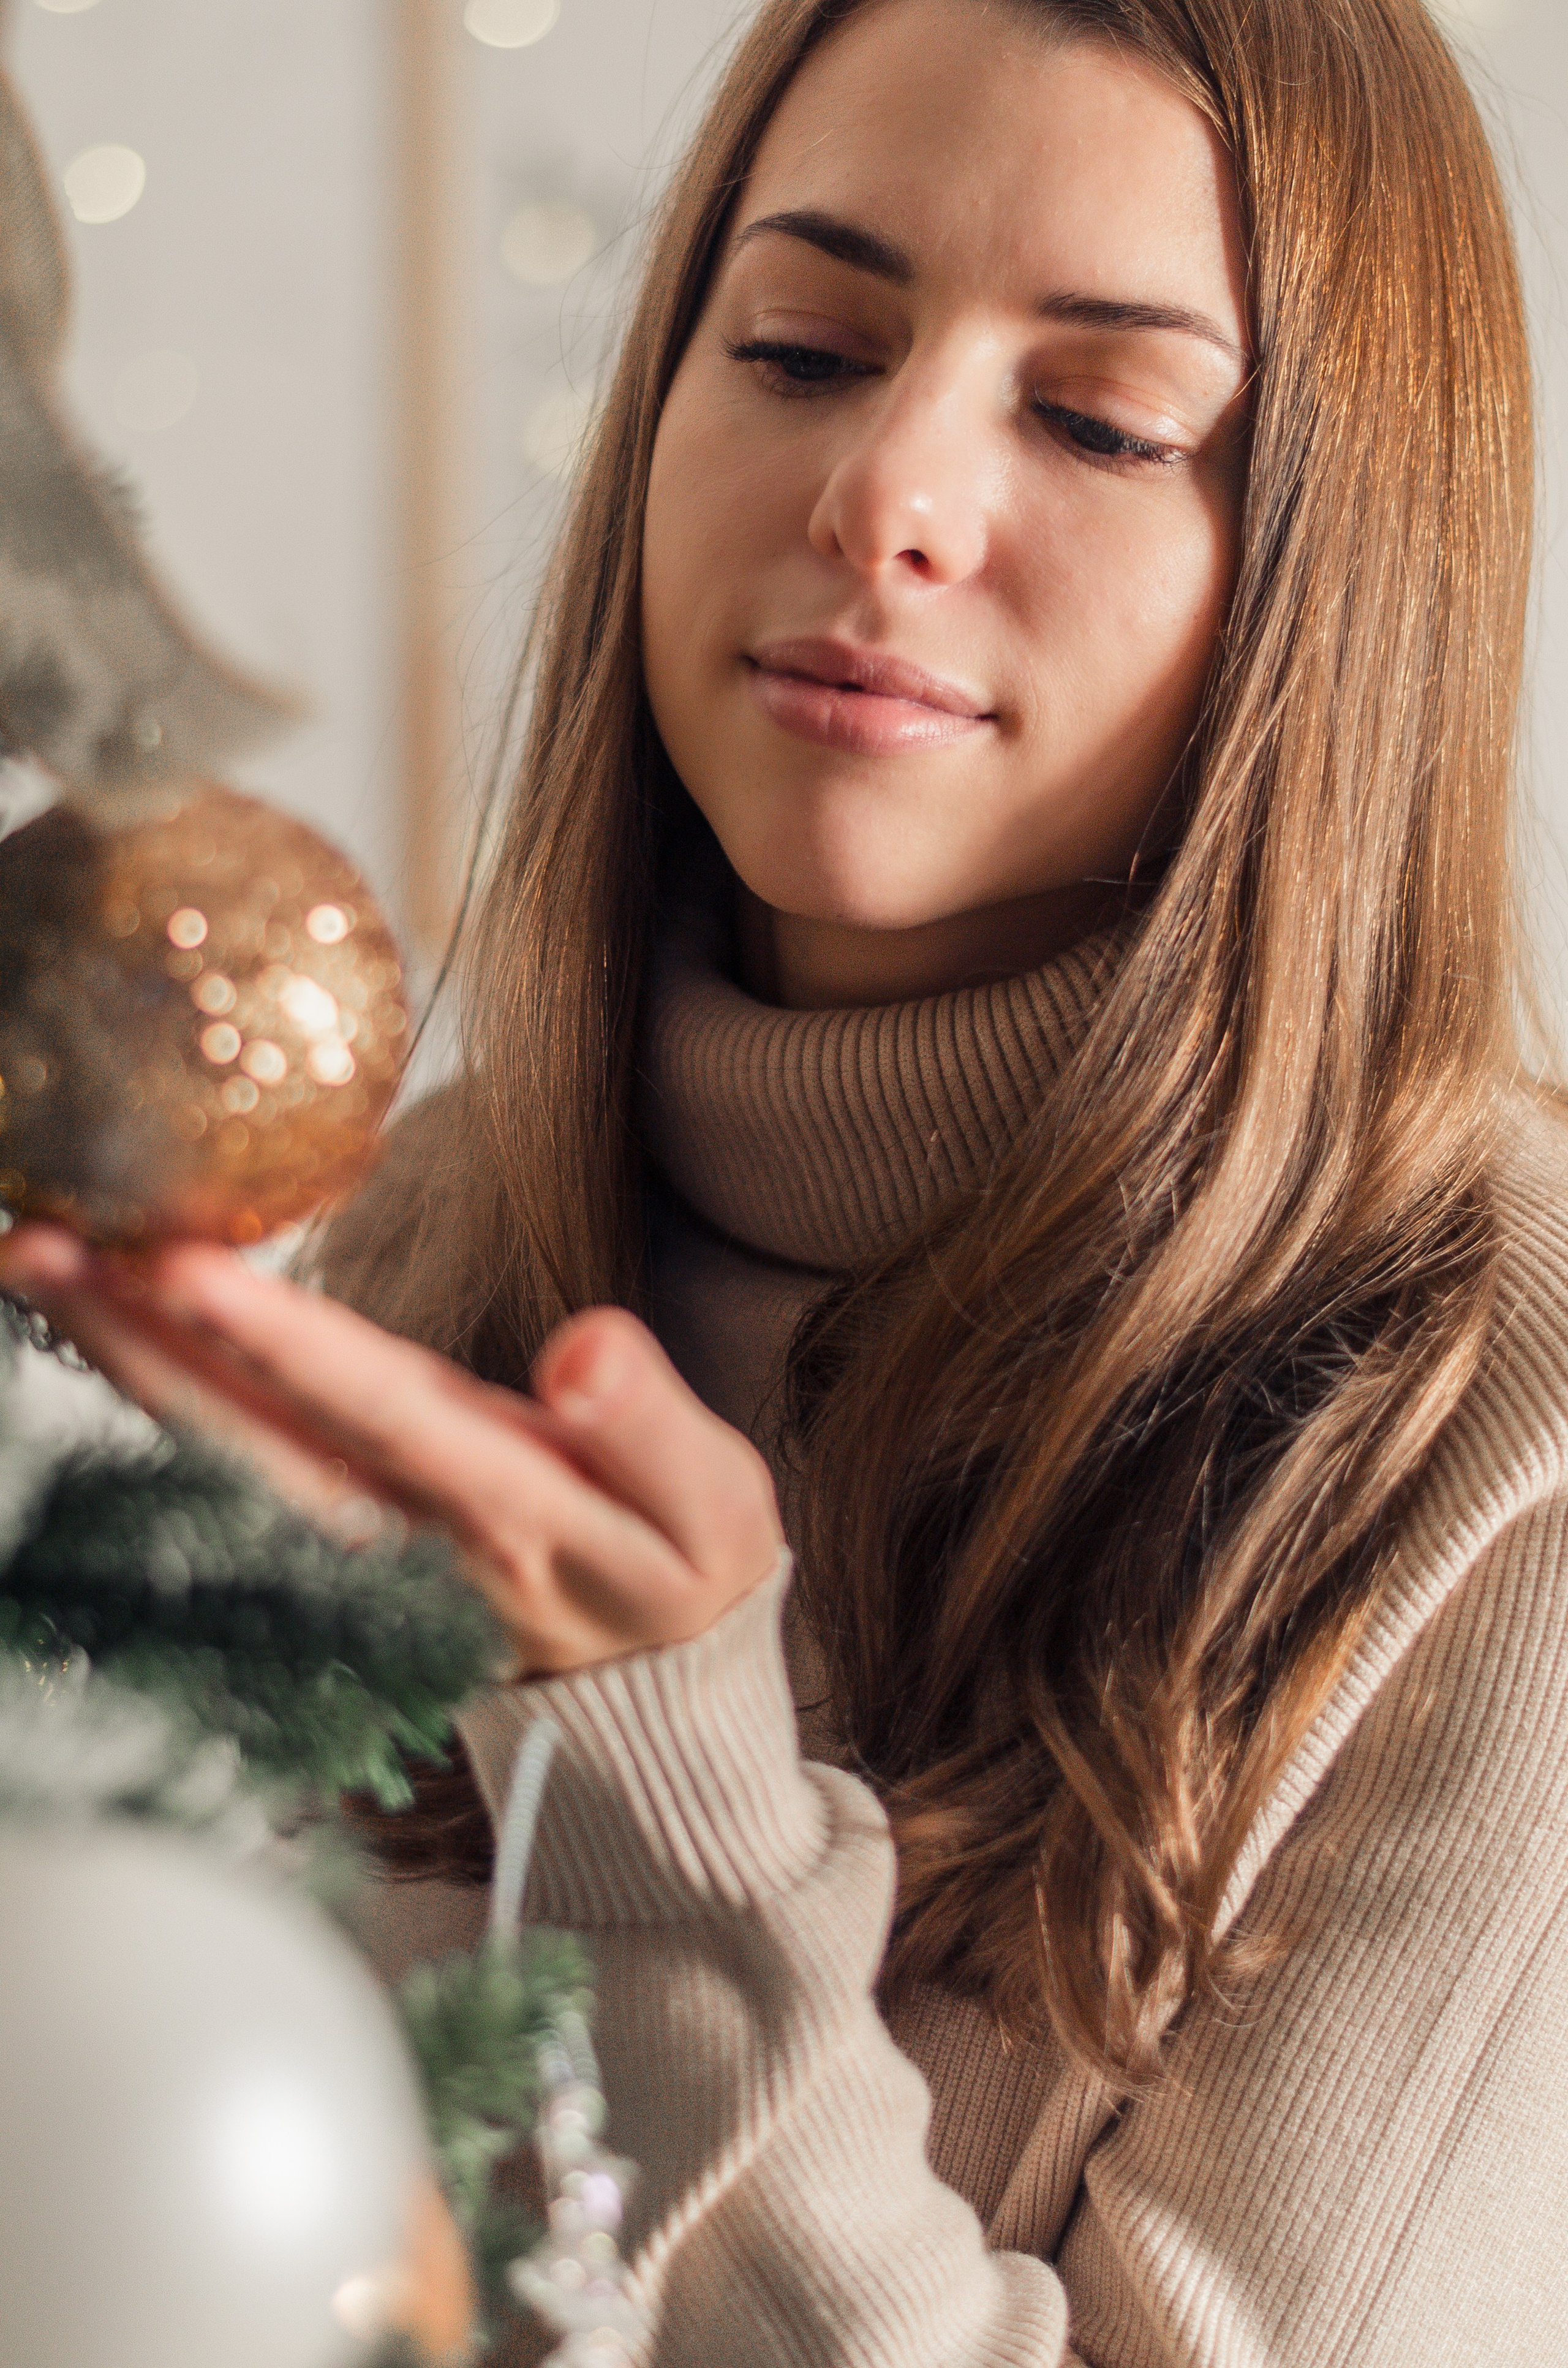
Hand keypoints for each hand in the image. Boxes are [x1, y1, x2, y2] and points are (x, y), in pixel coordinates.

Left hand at [0, 1224, 784, 1677]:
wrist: (652, 1695)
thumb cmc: (681, 1567)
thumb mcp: (713, 1507)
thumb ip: (652, 1428)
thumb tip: (581, 1351)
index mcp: (510, 1512)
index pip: (382, 1416)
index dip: (286, 1347)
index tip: (191, 1271)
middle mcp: (409, 1538)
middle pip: (257, 1441)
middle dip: (147, 1346)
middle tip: (45, 1248)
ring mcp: (360, 1551)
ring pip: (226, 1455)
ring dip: (129, 1364)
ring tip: (43, 1265)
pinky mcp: (337, 1550)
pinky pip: (233, 1470)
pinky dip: (162, 1403)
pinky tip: (105, 1333)